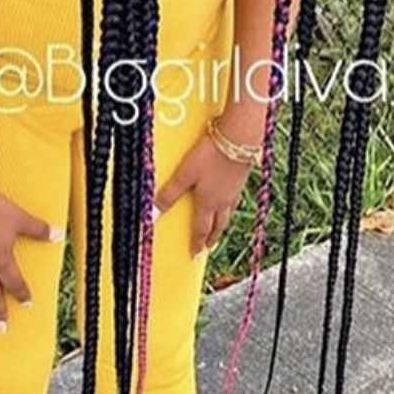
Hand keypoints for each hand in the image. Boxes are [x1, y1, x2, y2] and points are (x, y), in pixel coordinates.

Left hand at [154, 132, 252, 257]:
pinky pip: (235, 199)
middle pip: (218, 224)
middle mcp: (223, 200)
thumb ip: (169, 194)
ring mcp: (234, 189)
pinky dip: (230, 205)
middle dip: (212, 237)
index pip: (202, 229)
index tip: (195, 254)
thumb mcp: (184, 175)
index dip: (197, 242)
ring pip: (228, 213)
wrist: (238, 139)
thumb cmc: (210, 156)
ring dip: (222, 222)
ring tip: (219, 226)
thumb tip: (152, 214)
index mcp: (208, 202)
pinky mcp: (241, 177)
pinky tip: (228, 197)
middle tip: (208, 246)